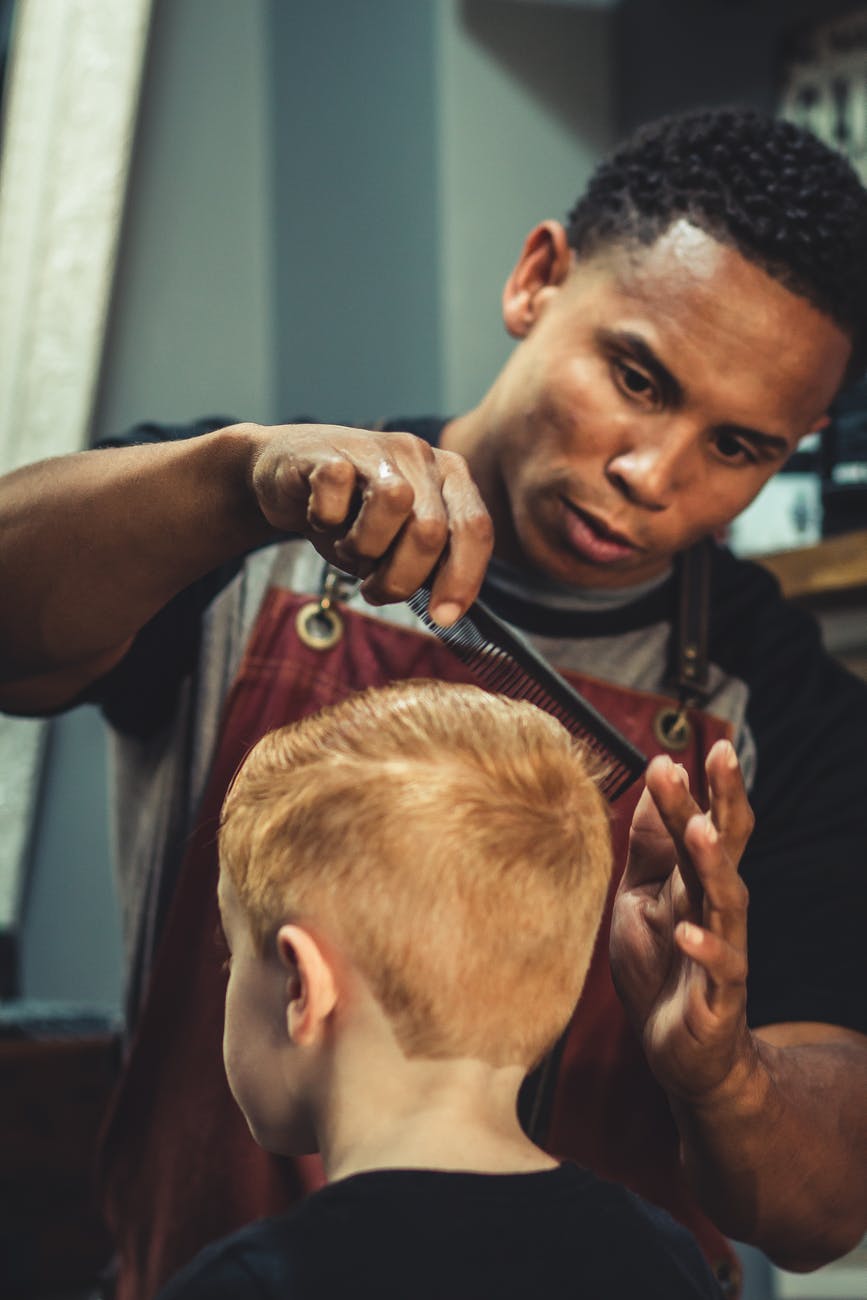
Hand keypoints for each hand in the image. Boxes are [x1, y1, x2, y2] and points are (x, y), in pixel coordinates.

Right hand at [250, 424, 492, 624]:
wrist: (284, 479)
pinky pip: (336, 491)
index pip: (475, 529)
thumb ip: (428, 568)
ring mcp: (376, 447)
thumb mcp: (395, 548)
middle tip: (372, 588)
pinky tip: (318, 517)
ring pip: (394, 503)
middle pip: (431, 530)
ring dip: (364, 546)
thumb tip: (449, 609)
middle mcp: (420, 457)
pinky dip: (324, 520)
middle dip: (400, 577)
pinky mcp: (330, 449)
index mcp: (449, 479)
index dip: (462, 579)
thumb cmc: (349, 518)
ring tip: (347, 546)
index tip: (441, 618)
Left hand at [610, 740, 756, 1103]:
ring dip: (714, 861)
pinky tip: (687, 930)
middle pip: (724, 845)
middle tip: (720, 754)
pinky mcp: (719, 996)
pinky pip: (721, 968)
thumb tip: (656, 776)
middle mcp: (715, 906)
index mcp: (694, 880)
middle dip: (723, 799)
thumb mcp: (641, 894)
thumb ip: (650, 842)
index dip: (694, 786)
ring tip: (700, 827)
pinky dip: (706, 948)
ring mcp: (723, 948)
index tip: (675, 749)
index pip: (702, 822)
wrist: (678, 1050)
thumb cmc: (660, 964)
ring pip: (728, 897)